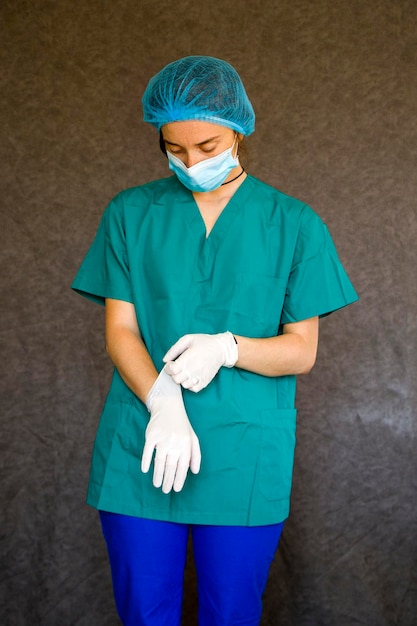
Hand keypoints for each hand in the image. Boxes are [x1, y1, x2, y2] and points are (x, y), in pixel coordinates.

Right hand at [141, 367, 200, 493]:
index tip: (176, 489)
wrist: (168, 406)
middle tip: (165, 491)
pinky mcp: (151, 435)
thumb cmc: (182, 425)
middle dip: (168, 480)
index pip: (182, 466)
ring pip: (159, 461)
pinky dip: (146, 461)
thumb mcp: (193, 438)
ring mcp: (162, 438)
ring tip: (157, 484)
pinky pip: (148, 451)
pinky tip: (145, 470)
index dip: (179, 479)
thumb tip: (195, 472)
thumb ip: (196, 455)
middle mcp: (175, 442)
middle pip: (170, 466)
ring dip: (157, 474)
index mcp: (186, 444)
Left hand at [163, 331, 237, 391]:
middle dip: (174, 374)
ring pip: (184, 385)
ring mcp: (200, 377)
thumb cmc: (204, 342)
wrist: (221, 349)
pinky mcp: (205, 382)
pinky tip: (191, 377)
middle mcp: (193, 369)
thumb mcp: (188, 339)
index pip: (172, 370)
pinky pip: (193, 389)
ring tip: (186, 372)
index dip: (168, 368)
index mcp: (188, 358)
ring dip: (182, 379)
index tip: (171, 363)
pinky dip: (190, 385)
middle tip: (178, 367)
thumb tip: (165, 360)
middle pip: (176, 379)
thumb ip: (174, 349)